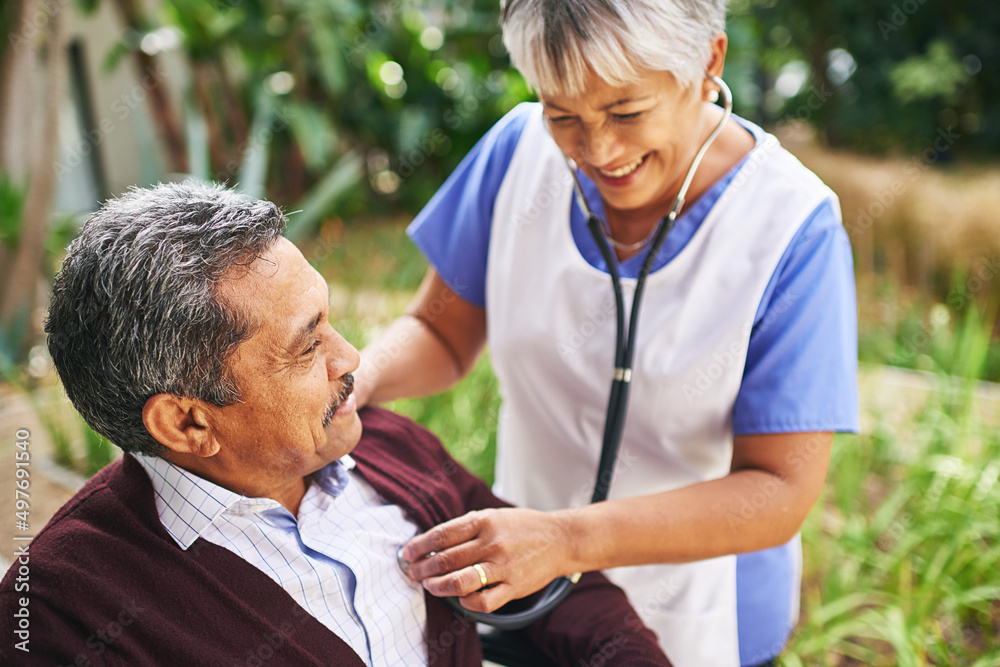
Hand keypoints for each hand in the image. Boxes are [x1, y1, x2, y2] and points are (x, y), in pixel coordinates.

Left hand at [400, 508, 577, 612]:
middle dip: (423, 568)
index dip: (420, 545)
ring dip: (438, 586)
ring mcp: (503, 566)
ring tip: (430, 586)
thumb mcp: (493, 516)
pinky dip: (467, 602)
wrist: (560, 539)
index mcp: (484, 521)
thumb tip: (432, 542)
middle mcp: (492, 543)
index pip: (442, 535)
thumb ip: (466, 528)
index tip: (408, 553)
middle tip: (413, 573)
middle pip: (446, 559)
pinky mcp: (514, 587)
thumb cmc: (522, 527)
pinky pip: (483, 601)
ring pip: (460, 581)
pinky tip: (460, 598)